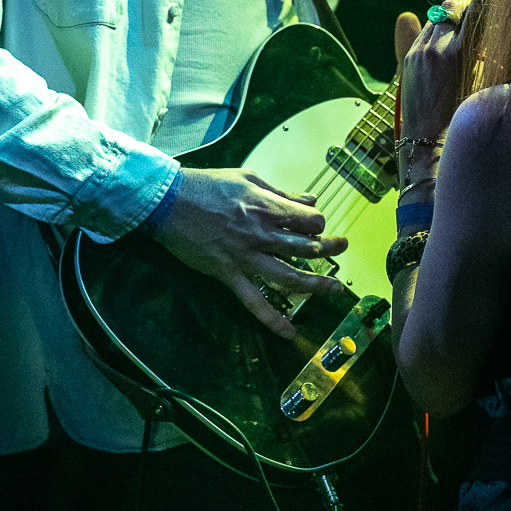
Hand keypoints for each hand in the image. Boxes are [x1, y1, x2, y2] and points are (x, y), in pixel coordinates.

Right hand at [158, 167, 348, 338]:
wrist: (168, 202)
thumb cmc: (206, 186)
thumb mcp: (248, 178)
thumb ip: (280, 193)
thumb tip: (308, 199)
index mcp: (267, 208)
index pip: (310, 220)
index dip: (318, 223)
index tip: (316, 225)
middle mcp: (261, 234)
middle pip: (307, 247)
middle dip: (330, 249)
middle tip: (341, 249)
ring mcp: (246, 257)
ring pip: (289, 276)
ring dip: (316, 285)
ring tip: (334, 290)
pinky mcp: (229, 274)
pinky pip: (254, 301)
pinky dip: (271, 319)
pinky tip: (288, 332)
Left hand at [398, 0, 491, 142]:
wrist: (428, 143)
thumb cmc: (462, 118)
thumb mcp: (478, 84)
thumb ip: (480, 54)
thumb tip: (482, 33)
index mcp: (460, 55)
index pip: (474, 14)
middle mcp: (437, 49)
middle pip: (450, 9)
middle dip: (463, 5)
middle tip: (473, 8)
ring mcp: (418, 53)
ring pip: (435, 18)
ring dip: (448, 18)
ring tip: (459, 28)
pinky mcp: (407, 60)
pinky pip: (421, 33)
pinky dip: (434, 32)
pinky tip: (442, 43)